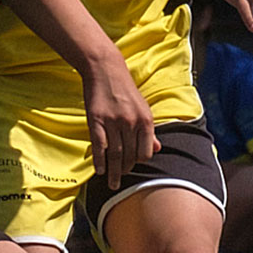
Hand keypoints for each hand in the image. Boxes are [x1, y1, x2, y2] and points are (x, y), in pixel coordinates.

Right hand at [82, 54, 158, 187]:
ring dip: (113, 171)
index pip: (145, 152)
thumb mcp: (142, 108)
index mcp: (145, 120)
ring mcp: (113, 121)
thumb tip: (156, 149)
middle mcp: (131, 122)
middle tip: (119, 181)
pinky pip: (99, 145)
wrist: (106, 70)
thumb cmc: (125, 90)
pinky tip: (99, 170)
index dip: (139, 162)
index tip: (132, 167)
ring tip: (112, 182)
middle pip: (129, 155)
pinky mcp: (96, 120)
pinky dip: (99, 160)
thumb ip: (148, 131)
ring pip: (115, 153)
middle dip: (125, 170)